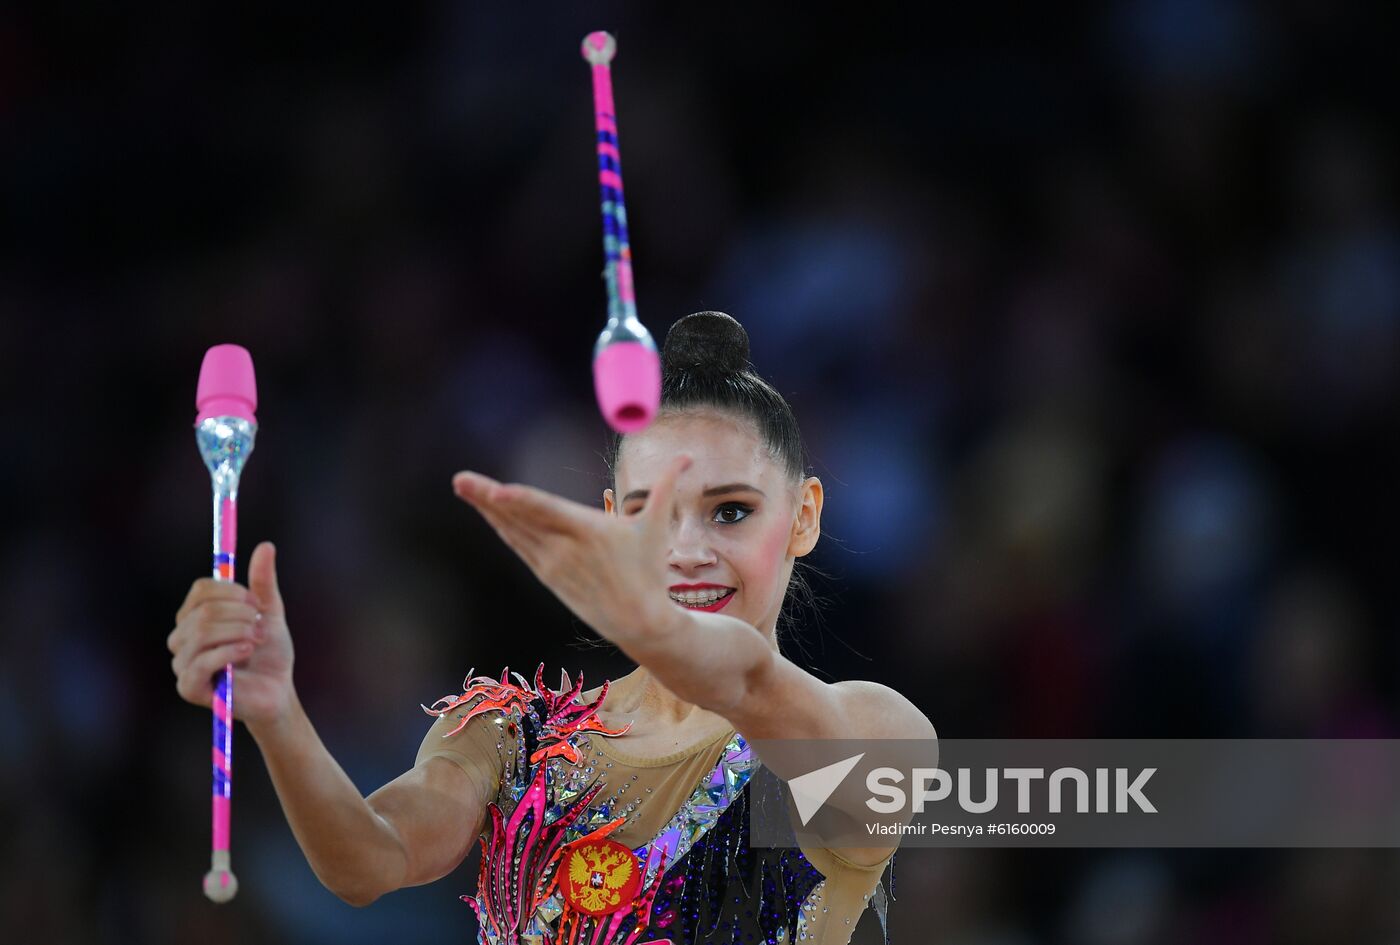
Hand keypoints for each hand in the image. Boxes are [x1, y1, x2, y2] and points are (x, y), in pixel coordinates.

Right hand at [168, 541, 295, 728]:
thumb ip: (264, 582)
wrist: (278, 691)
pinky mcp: (188, 687)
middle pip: (203, 610)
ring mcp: (182, 663)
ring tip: (258, 639)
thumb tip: (266, 545)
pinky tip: (248, 650)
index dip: (232, 591)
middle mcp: (183, 637)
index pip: (201, 590)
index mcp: (196, 616)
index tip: (257, 602)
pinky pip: (201, 661)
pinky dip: (229, 651)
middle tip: (261, 625)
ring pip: (202, 632)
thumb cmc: (269, 653)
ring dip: (239, 632)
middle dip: (240, 614)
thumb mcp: (270, 612)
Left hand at [452, 455, 692, 649]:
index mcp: (590, 531)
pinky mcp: (548, 576)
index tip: (496, 491)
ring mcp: (553, 564)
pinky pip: (519, 546)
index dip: (520, 500)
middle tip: (460, 479)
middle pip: (520, 518)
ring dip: (487, 510)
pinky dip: (502, 528)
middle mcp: (565, 548)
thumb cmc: (649, 569)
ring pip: (514, 532)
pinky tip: (488, 512)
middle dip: (487, 498)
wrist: (639, 621)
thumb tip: (688, 456)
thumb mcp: (656, 526)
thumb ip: (666, 486)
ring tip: (465, 488)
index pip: (548, 511)